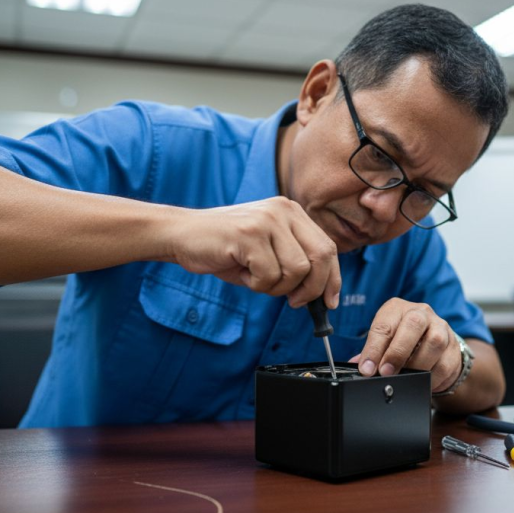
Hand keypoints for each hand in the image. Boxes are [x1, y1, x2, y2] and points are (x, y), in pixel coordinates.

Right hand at [168, 197, 340, 307]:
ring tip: (254, 277)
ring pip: (296, 270)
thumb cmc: (224, 248)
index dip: (332, 278)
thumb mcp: (266, 251)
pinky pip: (269, 275)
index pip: (327, 247)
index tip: (330, 301)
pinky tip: (240, 271)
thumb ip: (294, 264)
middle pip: (321, 256)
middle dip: (312, 288)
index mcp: (291, 212)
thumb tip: (322, 295)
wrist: (181, 234)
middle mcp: (283, 210)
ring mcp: (267, 220)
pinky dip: (255, 285)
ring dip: (276, 287)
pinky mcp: (249, 234)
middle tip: (294, 302)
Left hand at [349, 298, 461, 393]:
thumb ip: (372, 351)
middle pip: (413, 324)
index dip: (373, 349)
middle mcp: (421, 313)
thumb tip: (358, 365)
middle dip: (397, 351)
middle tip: (386, 372)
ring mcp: (441, 327)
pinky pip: (445, 364)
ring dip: (417, 364)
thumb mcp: (385, 339)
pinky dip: (431, 377)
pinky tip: (421, 382)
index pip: (384, 324)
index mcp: (398, 309)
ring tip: (405, 378)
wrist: (435, 342)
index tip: (367, 369)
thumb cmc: (403, 339)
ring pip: (434, 342)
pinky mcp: (454, 347)